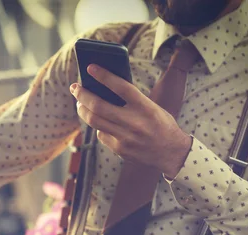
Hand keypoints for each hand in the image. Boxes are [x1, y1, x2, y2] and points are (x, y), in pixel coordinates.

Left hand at [70, 64, 191, 177]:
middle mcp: (134, 123)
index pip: (120, 87)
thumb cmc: (161, 124)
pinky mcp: (119, 149)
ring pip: (94, 121)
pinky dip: (98, 126)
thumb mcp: (152, 107)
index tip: (90, 68)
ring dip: (82, 110)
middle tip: (75, 88)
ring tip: (80, 103)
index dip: (103, 76)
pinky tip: (99, 121)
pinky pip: (101, 134)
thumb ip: (131, 100)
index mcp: (145, 107)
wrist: (172, 153)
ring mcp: (125, 138)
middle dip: (82, 95)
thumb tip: (104, 88)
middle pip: (98, 106)